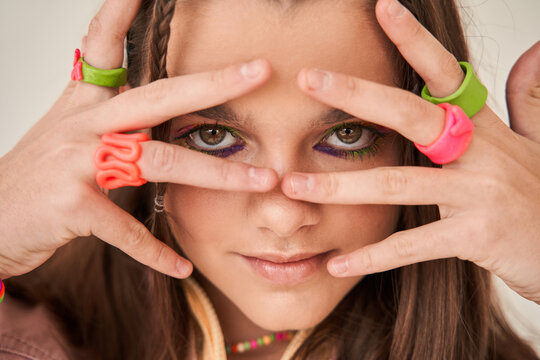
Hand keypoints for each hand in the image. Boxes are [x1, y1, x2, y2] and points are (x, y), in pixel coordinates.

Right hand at [0, 0, 275, 279]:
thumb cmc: (38, 178)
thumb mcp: (69, 134)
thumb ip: (110, 118)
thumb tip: (156, 109)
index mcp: (84, 103)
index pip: (102, 44)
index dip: (122, 12)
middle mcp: (84, 126)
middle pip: (158, 98)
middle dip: (212, 84)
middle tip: (259, 71)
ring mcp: (78, 165)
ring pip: (160, 162)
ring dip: (218, 175)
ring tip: (264, 180)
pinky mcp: (73, 207)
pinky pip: (126, 231)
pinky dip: (155, 252)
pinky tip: (182, 266)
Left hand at [281, 0, 539, 303]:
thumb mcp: (535, 141)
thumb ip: (527, 98)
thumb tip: (532, 50)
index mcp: (483, 126)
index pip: (445, 73)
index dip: (414, 39)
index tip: (381, 7)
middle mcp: (479, 152)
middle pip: (410, 114)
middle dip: (355, 94)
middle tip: (307, 79)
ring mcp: (478, 194)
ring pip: (395, 184)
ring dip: (338, 186)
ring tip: (291, 186)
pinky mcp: (475, 237)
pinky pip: (412, 245)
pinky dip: (372, 256)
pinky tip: (336, 262)